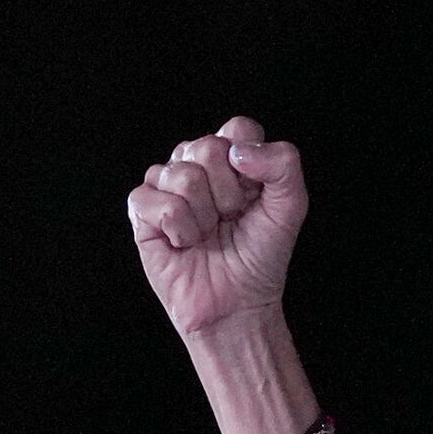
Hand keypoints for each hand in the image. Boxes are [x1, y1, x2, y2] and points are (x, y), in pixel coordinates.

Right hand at [127, 118, 306, 338]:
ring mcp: (166, 183)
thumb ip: (283, 165)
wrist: (237, 303)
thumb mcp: (290, 208)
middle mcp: (195, 164)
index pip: (238, 129)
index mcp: (230, 157)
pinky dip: (180, 230)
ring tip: (208, 234)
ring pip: (183, 176)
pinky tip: (184, 242)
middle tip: (229, 220)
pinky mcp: (142, 208)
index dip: (250, 167)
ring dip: (204, 217)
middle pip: (208, 149)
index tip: (254, 199)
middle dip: (227, 195)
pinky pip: (159, 202)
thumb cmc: (260, 257)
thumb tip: (237, 151)